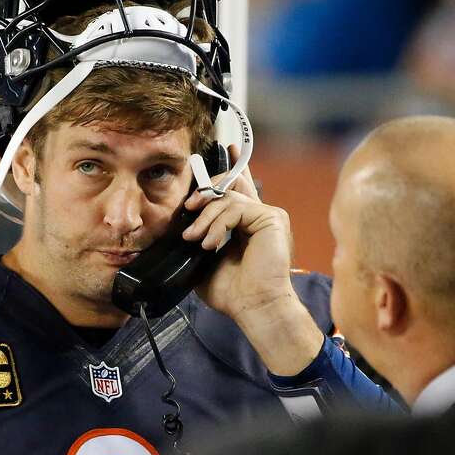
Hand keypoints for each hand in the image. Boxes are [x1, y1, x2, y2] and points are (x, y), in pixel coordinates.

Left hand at [183, 155, 323, 374]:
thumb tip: (183, 225)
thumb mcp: (205, 260)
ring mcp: (268, 215)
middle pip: (231, 184)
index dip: (231, 167)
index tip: (224, 147)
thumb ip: (200, 237)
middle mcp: (260, 216)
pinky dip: (218, 224)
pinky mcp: (272, 218)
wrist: (253, 306)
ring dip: (206, 218)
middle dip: (206, 190)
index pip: (238, 188)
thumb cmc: (233, 292)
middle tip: (190, 206)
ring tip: (196, 239)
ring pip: (228, 198)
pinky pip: (236, 208)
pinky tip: (210, 243)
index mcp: (246, 224)